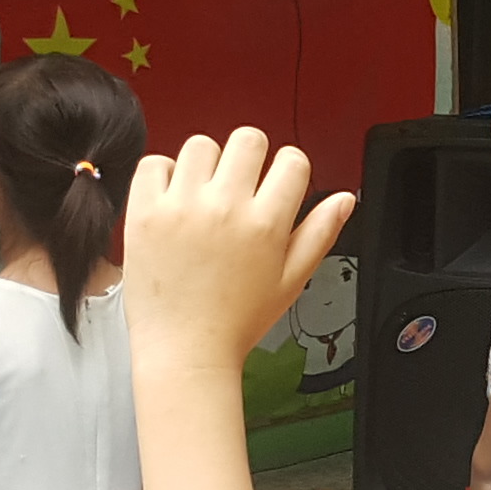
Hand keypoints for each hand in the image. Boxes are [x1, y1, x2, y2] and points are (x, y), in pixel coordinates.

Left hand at [127, 129, 356, 367]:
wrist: (184, 351)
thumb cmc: (236, 322)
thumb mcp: (291, 281)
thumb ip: (320, 233)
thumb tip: (344, 199)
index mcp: (266, 224)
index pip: (291, 160)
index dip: (289, 169)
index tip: (277, 185)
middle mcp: (225, 208)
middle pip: (248, 138)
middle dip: (251, 156)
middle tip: (240, 186)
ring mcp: (181, 207)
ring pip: (201, 144)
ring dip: (207, 163)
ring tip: (205, 194)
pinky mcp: (145, 212)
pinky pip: (155, 163)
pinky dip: (164, 174)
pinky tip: (174, 199)